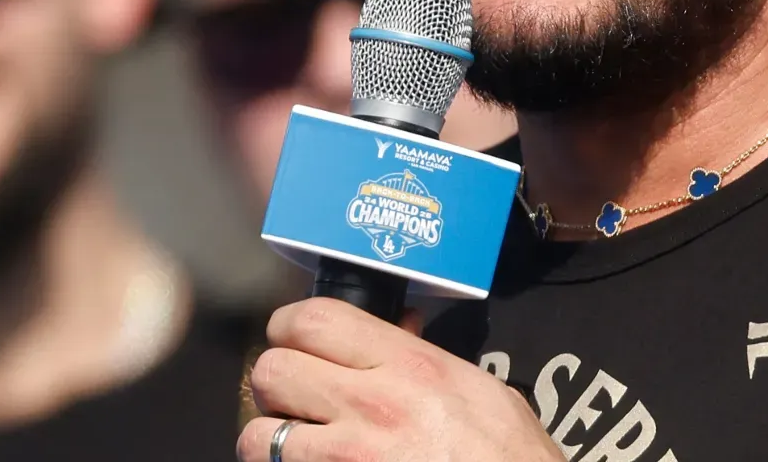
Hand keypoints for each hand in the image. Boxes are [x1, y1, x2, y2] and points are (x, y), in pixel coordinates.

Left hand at [238, 298, 562, 461]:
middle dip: (276, 382)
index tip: (294, 338)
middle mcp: (372, 405)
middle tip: (295, 393)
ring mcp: (349, 458)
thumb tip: (397, 329)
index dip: (289, 326)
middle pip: (272, 370)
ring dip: (271, 437)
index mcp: (409, 364)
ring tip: (295, 442)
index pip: (314, 320)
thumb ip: (424, 354)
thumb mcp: (476, 386)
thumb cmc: (507, 454)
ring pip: (260, 435)